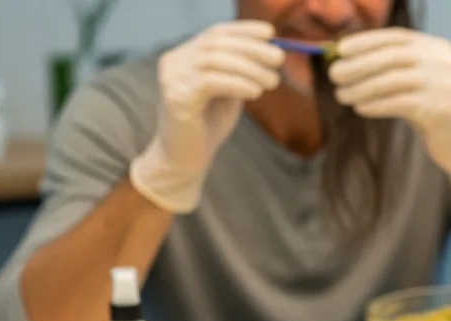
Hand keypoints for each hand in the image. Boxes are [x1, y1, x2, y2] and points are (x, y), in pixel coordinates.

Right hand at [130, 21, 282, 212]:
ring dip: (250, 68)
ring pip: (215, 60)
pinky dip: (238, 83)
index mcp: (185, 56)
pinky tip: (256, 92)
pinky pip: (211, 81)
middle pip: (216, 43)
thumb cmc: (208, 125)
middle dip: (252, 49)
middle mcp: (174, 61)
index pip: (216, 32)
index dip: (244, 30)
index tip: (271, 33)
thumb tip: (271, 53)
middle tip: (279, 59)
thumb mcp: (228, 91)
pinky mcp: (175, 97)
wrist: (185, 160)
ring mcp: (172, 78)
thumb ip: (240, 71)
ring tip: (272, 82)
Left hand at [329, 29, 450, 202]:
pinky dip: (375, 104)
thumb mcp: (417, 84)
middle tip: (334, 75)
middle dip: (359, 64)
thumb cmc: (433, 113)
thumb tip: (345, 60)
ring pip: (394, 80)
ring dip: (362, 87)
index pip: (397, 38)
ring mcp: (446, 85)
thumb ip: (392, 69)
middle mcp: (446, 62)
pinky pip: (399, 103)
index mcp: (439, 49)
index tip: (340, 50)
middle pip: (393, 57)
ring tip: (342, 95)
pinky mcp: (443, 110)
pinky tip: (360, 108)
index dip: (366, 41)